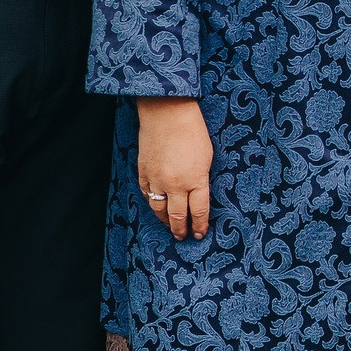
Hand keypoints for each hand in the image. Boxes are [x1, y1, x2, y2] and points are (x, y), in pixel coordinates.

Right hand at [138, 96, 213, 239]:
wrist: (167, 113)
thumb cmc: (192, 131)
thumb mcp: (207, 158)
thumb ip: (201, 179)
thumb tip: (197, 196)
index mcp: (196, 180)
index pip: (199, 211)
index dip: (200, 225)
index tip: (199, 234)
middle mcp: (176, 184)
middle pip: (178, 216)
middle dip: (181, 229)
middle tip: (183, 237)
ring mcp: (157, 179)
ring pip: (159, 209)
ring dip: (165, 221)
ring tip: (170, 227)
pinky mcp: (143, 172)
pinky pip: (147, 195)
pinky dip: (152, 203)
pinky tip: (157, 207)